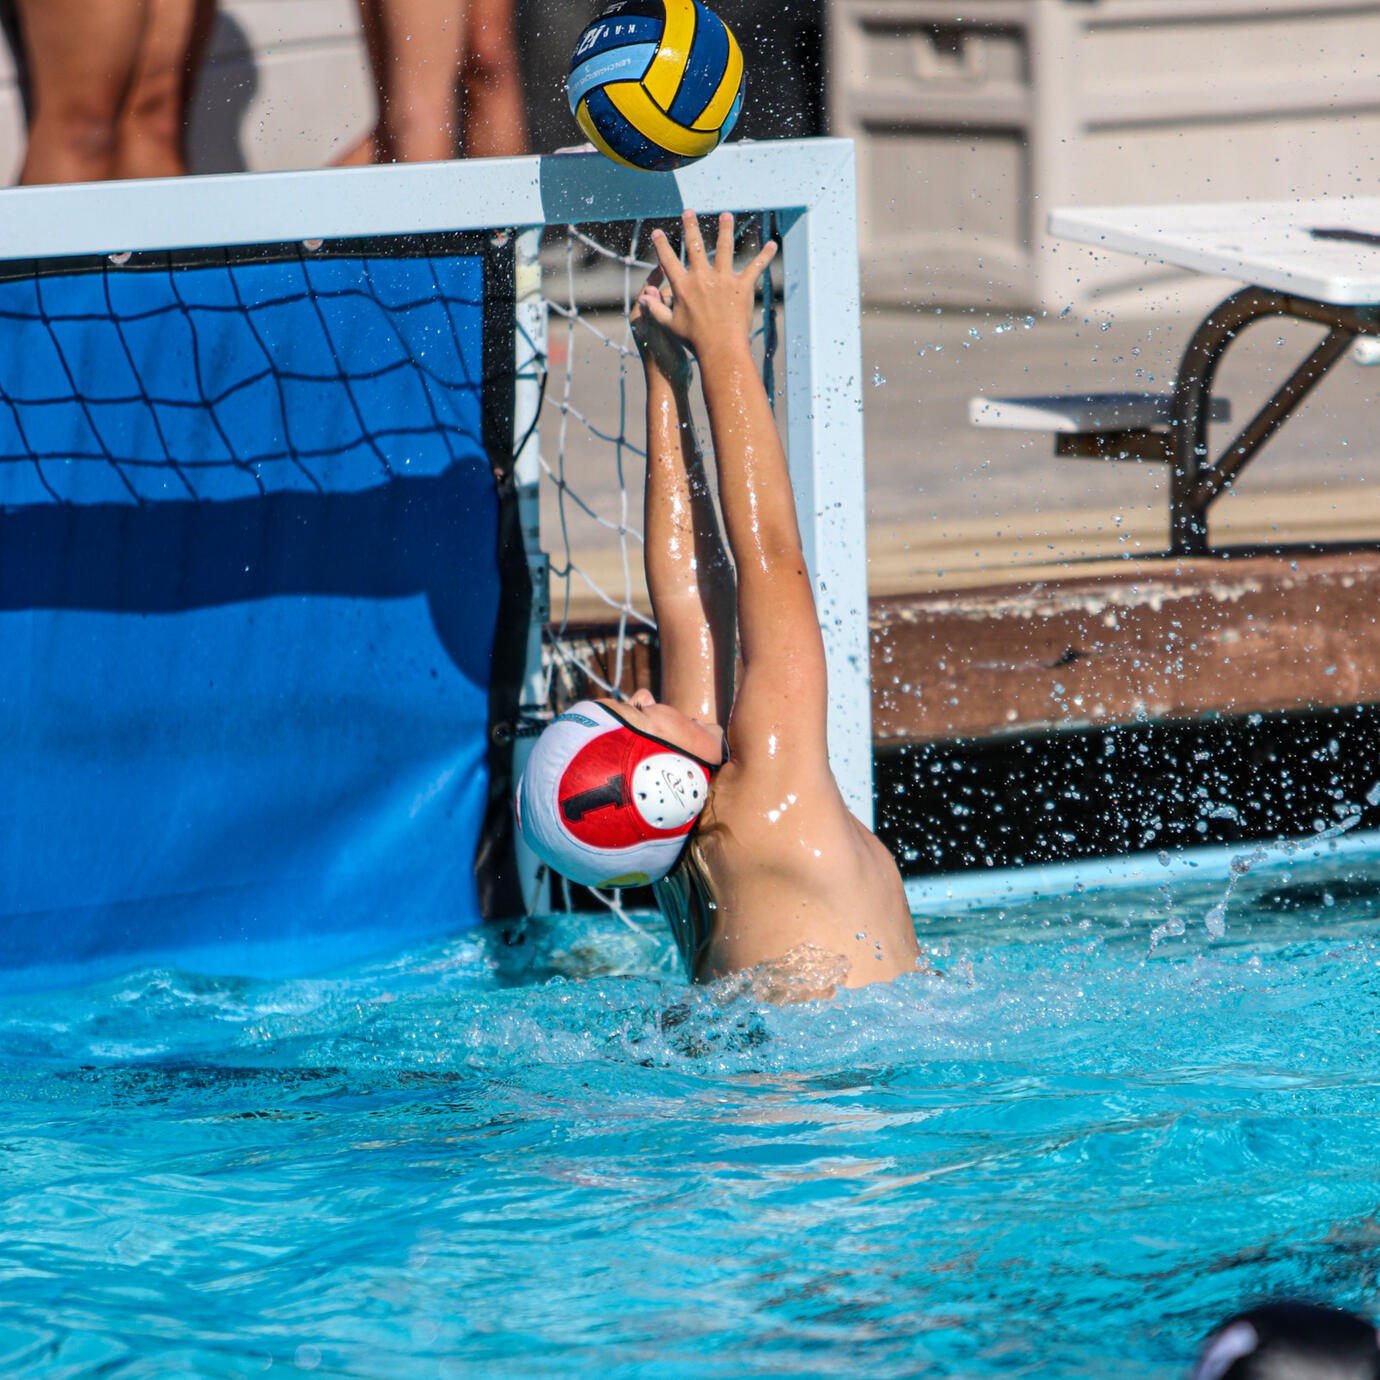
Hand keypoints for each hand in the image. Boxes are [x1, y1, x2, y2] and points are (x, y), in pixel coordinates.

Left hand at [631, 268, 690, 387]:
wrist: (670, 383)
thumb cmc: (662, 360)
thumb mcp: (658, 333)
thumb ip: (654, 311)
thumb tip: (648, 291)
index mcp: (640, 318)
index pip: (646, 290)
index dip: (655, 276)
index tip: (663, 264)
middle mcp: (648, 321)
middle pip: (661, 295)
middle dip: (672, 285)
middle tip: (684, 273)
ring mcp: (660, 328)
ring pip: (672, 305)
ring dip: (682, 296)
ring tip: (695, 286)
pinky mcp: (672, 334)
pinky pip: (680, 315)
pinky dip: (688, 308)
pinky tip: (701, 302)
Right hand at [645, 210, 776, 359]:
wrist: (720, 349)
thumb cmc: (694, 341)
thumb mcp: (670, 326)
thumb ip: (655, 310)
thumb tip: (643, 298)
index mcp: (683, 287)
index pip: (668, 261)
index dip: (661, 245)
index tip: (658, 232)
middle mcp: (702, 278)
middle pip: (695, 245)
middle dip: (690, 226)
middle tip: (689, 212)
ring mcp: (723, 280)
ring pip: (725, 248)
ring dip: (725, 229)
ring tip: (726, 215)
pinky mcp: (742, 286)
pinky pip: (756, 267)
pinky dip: (765, 256)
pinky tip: (773, 245)